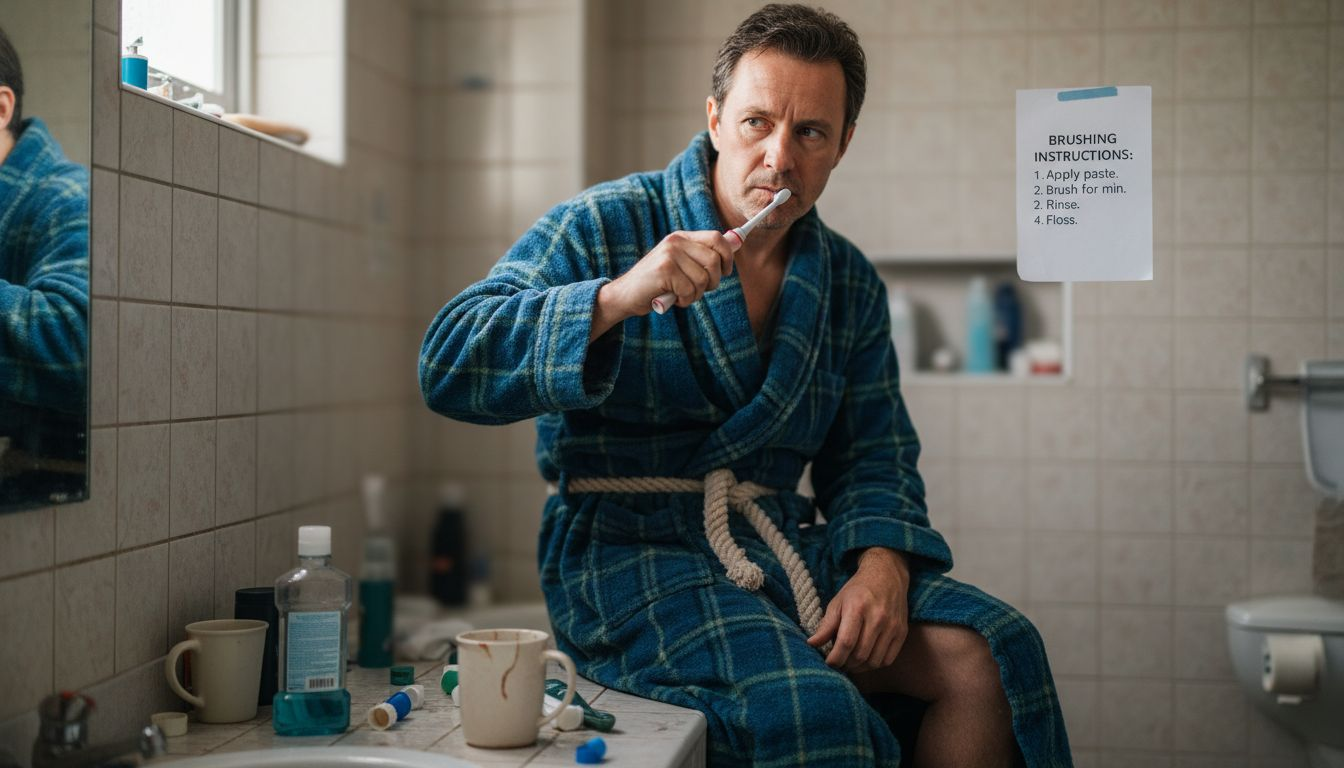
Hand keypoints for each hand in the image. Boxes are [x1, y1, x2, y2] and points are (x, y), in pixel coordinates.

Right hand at [609, 230, 736, 314]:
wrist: (625, 295)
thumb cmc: (656, 284)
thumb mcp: (679, 265)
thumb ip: (702, 256)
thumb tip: (737, 243)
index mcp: (681, 237)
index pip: (717, 238)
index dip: (727, 257)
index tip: (725, 272)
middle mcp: (675, 242)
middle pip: (714, 260)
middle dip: (713, 281)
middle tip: (699, 290)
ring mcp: (669, 255)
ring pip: (703, 278)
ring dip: (696, 294)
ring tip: (681, 294)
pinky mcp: (664, 270)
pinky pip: (690, 290)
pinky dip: (685, 300)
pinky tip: (673, 299)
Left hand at [806, 548, 910, 673]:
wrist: (886, 575)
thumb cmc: (858, 590)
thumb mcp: (837, 602)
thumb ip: (826, 625)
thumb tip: (812, 644)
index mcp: (857, 608)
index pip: (846, 642)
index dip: (835, 658)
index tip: (829, 662)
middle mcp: (877, 618)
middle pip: (860, 655)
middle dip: (846, 664)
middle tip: (839, 663)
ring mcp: (892, 626)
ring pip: (874, 661)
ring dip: (859, 668)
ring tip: (850, 663)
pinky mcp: (901, 632)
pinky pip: (888, 659)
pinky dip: (874, 665)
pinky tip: (865, 660)